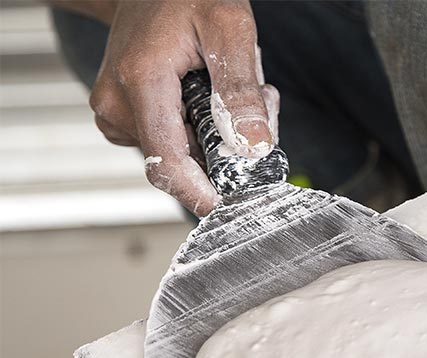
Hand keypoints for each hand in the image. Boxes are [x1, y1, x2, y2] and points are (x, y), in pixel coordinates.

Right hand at [87, 0, 278, 215]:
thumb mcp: (229, 28)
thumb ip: (241, 89)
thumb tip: (253, 146)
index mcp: (140, 81)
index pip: (168, 162)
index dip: (200, 194)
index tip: (228, 210)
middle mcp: (116, 103)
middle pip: (180, 161)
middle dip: (225, 151)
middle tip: (261, 107)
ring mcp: (114, 111)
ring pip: (177, 153)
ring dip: (216, 137)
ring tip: (234, 91)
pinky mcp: (123, 115)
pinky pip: (169, 141)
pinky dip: (199, 130)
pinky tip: (211, 98)